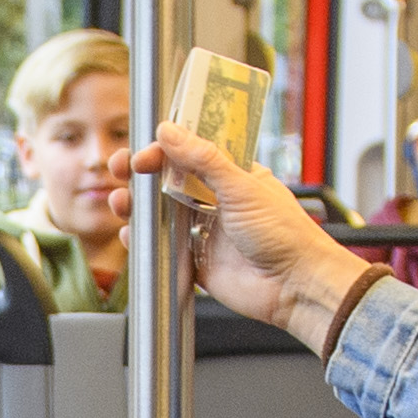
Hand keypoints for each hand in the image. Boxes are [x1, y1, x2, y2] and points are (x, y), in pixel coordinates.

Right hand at [135, 125, 376, 351]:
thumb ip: (204, 159)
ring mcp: (206, 230)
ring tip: (122, 203)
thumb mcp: (242, 187)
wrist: (295, 286)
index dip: (163, 150)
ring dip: (139, 206)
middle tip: (122, 169)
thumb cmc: (285, 234)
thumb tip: (171, 131)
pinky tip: (133, 235)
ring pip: (162, 213)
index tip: (144, 154)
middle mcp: (217, 200)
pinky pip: (165, 248)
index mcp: (233, 175)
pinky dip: (146, 241)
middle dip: (142, 175)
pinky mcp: (199, 260)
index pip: (190, 153)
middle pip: (170, 181)